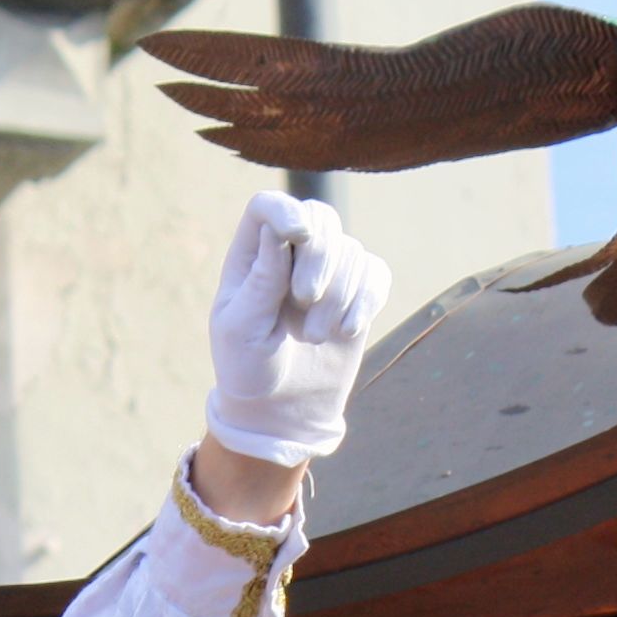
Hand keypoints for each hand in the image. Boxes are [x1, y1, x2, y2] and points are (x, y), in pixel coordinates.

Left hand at [200, 191, 394, 482]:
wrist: (279, 409)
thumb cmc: (248, 368)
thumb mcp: (241, 329)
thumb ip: (261, 278)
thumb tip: (279, 228)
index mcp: (251, 256)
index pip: (268, 206)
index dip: (286, 210)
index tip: (298, 234)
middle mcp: (290, 254)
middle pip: (320, 217)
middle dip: (320, 256)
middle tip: (304, 300)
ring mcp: (327, 271)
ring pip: (351, 251)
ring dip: (337, 296)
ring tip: (313, 336)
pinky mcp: (358, 292)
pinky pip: (376, 274)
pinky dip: (365, 301)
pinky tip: (347, 331)